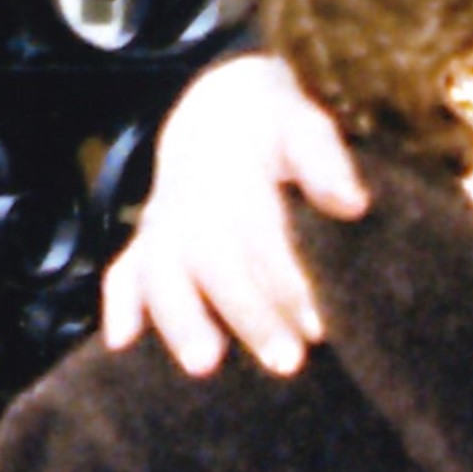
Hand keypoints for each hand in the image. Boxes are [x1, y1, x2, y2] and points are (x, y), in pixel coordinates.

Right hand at [93, 55, 362, 377]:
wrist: (215, 106)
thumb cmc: (271, 126)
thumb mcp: (303, 126)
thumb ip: (325, 162)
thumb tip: (354, 204)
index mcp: (235, 175)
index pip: (261, 233)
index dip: (287, 282)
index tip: (317, 327)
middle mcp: (193, 202)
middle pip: (212, 261)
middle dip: (246, 313)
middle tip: (285, 363)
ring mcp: (165, 221)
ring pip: (161, 271)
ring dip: (179, 319)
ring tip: (203, 365)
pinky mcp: (149, 238)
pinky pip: (124, 268)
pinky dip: (118, 303)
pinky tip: (120, 343)